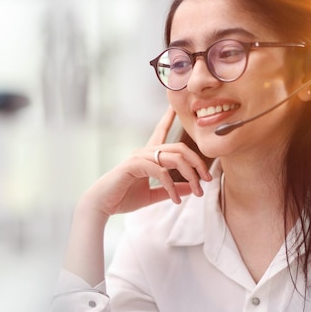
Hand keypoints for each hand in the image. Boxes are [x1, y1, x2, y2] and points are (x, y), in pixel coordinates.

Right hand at [80, 106, 212, 216]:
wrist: (102, 205)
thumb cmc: (123, 198)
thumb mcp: (153, 194)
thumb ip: (171, 190)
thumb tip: (191, 188)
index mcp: (147, 155)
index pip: (161, 132)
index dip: (169, 118)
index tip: (175, 106)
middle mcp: (144, 151)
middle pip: (179, 148)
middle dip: (197, 162)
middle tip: (207, 180)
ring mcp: (139, 156)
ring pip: (174, 158)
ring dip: (190, 176)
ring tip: (197, 192)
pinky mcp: (134, 165)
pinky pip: (161, 171)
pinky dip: (172, 186)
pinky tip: (176, 199)